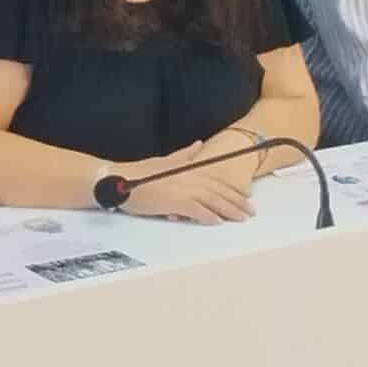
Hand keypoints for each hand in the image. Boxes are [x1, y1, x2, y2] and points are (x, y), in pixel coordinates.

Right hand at [113, 146, 254, 224]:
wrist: (118, 180)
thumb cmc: (137, 173)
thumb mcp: (165, 161)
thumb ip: (184, 155)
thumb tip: (198, 144)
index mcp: (186, 168)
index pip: (215, 180)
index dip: (232, 190)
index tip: (245, 197)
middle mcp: (187, 177)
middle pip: (217, 190)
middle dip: (236, 202)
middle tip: (249, 212)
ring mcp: (180, 188)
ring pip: (211, 200)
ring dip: (228, 210)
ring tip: (240, 218)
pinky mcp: (172, 200)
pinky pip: (195, 209)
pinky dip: (208, 215)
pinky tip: (217, 222)